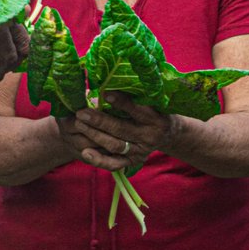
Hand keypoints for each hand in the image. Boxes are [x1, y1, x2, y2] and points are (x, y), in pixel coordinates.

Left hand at [62, 93, 179, 171]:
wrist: (168, 132)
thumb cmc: (154, 109)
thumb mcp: (151, 100)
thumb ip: (133, 95)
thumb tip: (106, 85)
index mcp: (156, 118)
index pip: (138, 110)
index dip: (121, 102)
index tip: (104, 94)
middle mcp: (150, 136)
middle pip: (122, 129)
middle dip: (100, 120)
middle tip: (82, 113)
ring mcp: (141, 151)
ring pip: (116, 145)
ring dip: (95, 135)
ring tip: (80, 124)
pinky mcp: (133, 161)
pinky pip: (115, 164)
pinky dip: (100, 160)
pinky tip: (85, 152)